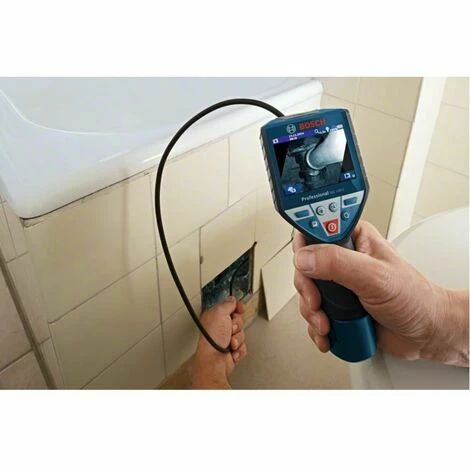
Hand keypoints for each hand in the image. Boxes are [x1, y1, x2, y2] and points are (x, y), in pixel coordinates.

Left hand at [192, 296, 247, 388]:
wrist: (214, 360)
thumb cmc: (212, 339)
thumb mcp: (219, 313)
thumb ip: (227, 304)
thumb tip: (232, 300)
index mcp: (214, 317)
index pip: (229, 307)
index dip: (236, 307)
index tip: (240, 308)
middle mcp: (219, 328)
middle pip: (238, 320)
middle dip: (237, 325)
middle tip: (230, 329)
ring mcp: (226, 339)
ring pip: (241, 334)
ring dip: (237, 338)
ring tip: (229, 342)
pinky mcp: (232, 350)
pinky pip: (243, 346)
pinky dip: (239, 349)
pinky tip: (232, 350)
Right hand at [293, 221, 468, 366]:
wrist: (427, 333)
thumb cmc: (415, 299)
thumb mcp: (376, 276)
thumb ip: (338, 263)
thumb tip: (306, 258)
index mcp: (354, 238)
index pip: (316, 230)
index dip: (305, 245)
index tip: (304, 264)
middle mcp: (343, 258)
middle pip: (304, 265)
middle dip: (307, 289)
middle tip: (317, 301)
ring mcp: (339, 284)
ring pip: (306, 292)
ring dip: (312, 312)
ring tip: (328, 323)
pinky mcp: (338, 306)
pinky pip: (314, 313)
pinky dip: (316, 326)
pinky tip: (328, 333)